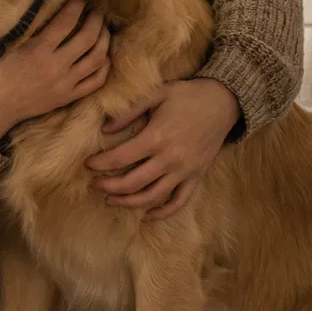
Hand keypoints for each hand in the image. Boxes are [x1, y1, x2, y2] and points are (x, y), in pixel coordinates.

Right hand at [0, 0, 110, 143]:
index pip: (66, 21)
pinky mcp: (69, 97)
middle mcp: (55, 67)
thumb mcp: (9, 46)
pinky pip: (97, 81)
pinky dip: (104, 65)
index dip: (77, 5)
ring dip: (104, 40)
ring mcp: (65, 84)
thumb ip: (31, 29)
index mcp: (38, 50)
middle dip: (96, 19)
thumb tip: (51, 7)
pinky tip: (103, 55)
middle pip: (88, 37)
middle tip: (96, 10)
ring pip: (97, 58)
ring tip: (103, 29)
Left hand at [86, 77, 240, 219]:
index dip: (99, 164)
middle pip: (132, 183)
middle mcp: (170, 159)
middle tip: (94, 185)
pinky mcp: (196, 176)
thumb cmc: (187, 95)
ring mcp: (184, 171)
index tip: (87, 164)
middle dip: (108, 187)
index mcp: (156, 137)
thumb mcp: (156, 93)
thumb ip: (129, 111)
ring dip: (128, 203)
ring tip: (110, 201)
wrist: (223, 101)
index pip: (119, 158)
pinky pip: (179, 201)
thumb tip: (104, 129)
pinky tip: (146, 217)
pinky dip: (163, 213)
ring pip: (152, 197)